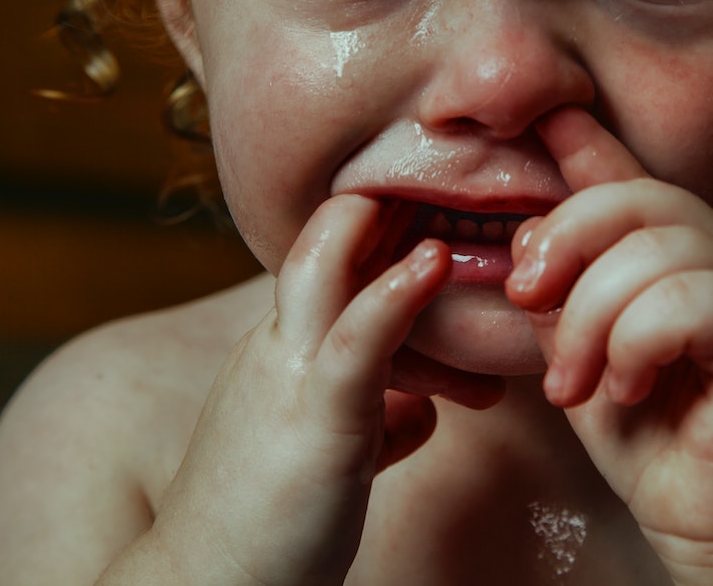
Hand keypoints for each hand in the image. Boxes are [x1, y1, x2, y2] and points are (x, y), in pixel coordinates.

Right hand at [148, 195, 501, 585]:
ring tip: (446, 194)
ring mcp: (288, 375)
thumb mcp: (322, 455)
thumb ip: (372, 423)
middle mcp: (275, 347)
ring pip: (325, 270)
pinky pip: (354, 340)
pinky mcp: (313, 418)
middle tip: (445, 184)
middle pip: (318, 246)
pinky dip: (395, 295)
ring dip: (382, 227)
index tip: (434, 217)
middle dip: (376, 208)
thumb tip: (418, 413)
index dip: (378, 238)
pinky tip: (432, 264)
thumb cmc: (265, 526)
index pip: (328, 270)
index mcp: (279, 353)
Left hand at [506, 108, 712, 579]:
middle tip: (525, 300)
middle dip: (562, 247)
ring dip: (589, 321)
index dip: (582, 145)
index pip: (632, 180)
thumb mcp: (586, 355)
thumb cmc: (661, 448)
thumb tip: (526, 235)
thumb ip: (565, 293)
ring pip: (652, 251)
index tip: (541, 123)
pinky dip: (634, 344)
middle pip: (634, 200)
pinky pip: (683, 300)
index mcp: (691, 250)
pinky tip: (630, 388)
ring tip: (577, 385)